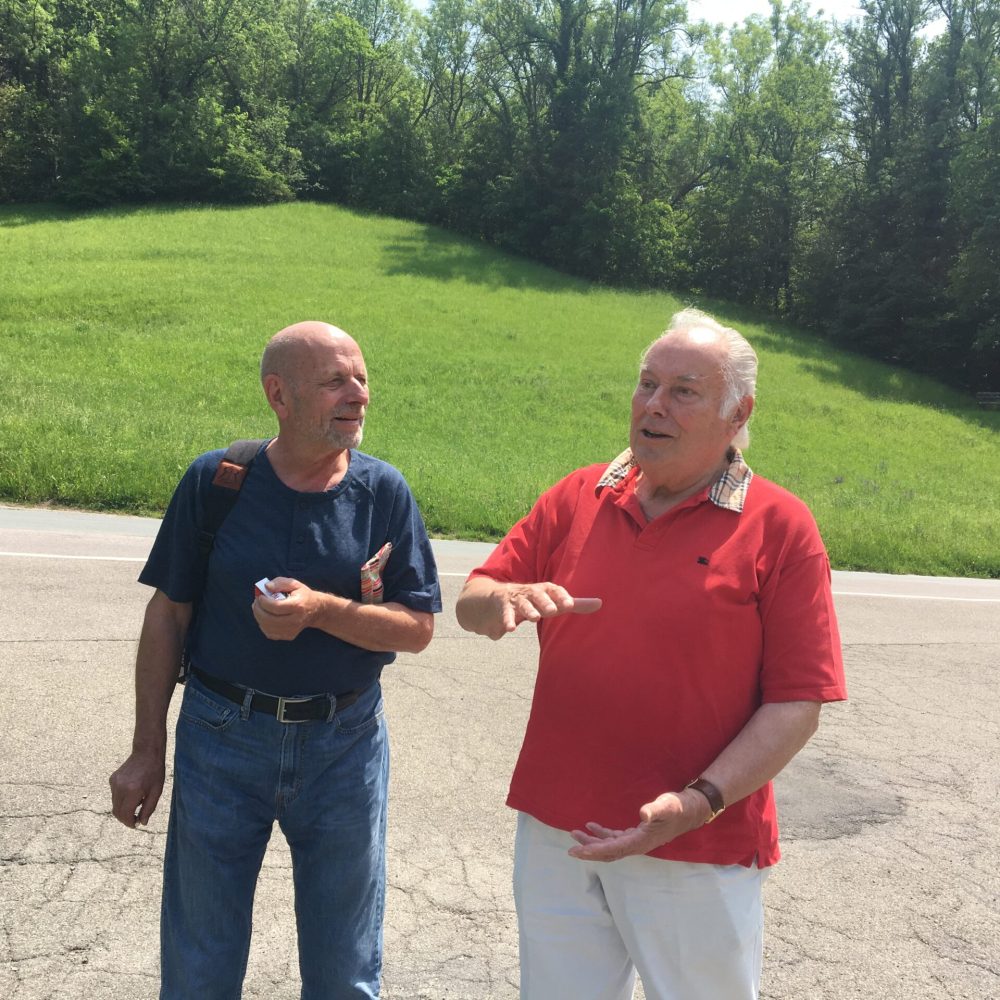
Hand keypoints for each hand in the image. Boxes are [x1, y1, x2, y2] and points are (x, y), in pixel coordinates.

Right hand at [109, 749, 165, 827]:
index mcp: (133, 791)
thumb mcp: (156, 791)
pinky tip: (133, 790)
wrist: (147, 752)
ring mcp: (114, 783)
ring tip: (138, 800)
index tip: (136, 824)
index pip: (125, 815)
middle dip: (125, 818)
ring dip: (124, 808)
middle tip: (135, 818)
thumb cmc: (155, 772)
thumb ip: (149, 809)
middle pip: (117, 812)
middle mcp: (120, 788)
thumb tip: (141, 823)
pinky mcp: (112, 779)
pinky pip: (114, 795)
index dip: (130, 822)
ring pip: (114, 804)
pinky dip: (122, 798)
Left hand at [252, 577, 317, 639]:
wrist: (316, 610)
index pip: (276, 607)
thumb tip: (266, 587)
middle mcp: (296, 620)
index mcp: (298, 606)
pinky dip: (263, 625)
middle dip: (258, 610)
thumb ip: (280, 582)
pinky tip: (265, 617)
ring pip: (267, 627)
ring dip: (259, 617)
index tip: (260, 596)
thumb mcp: (294, 584)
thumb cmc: (303, 595)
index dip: (264, 602)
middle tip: (256, 602)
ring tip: (259, 608)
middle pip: (269, 619)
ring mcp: (292, 630)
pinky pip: (269, 633)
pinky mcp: (289, 636)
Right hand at [483, 583, 601, 639]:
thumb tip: (600, 603)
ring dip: (528, 610)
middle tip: (553, 610)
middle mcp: (530, 592)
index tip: (569, 605)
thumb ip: (576, 604)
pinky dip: (507, 620)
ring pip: (522, 603)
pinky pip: (505, 614)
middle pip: (538, 594)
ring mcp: (515, 599)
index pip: (554, 590)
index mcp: (544, 590)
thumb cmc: (534, 601)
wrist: (499, 598)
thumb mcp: (554, 602)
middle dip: (545, 601)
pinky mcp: (503, 607)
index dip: (562, 597)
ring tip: (535, 617)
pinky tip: (510, 629)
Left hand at [567, 789, 708, 861]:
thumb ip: (656, 810)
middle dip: (589, 851)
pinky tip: (592, 826)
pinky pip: (616, 839)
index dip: (594, 850)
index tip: (577, 851)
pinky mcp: (638, 835)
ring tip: (576, 833)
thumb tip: (643, 814)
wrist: (691, 810)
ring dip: (593, 842)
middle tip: (570, 849)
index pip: (613, 849)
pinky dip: (603, 835)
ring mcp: (637, 841)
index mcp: (641, 841)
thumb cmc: (678, 807)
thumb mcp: (667, 806)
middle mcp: (637, 845)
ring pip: (610, 846)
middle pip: (609, 853)